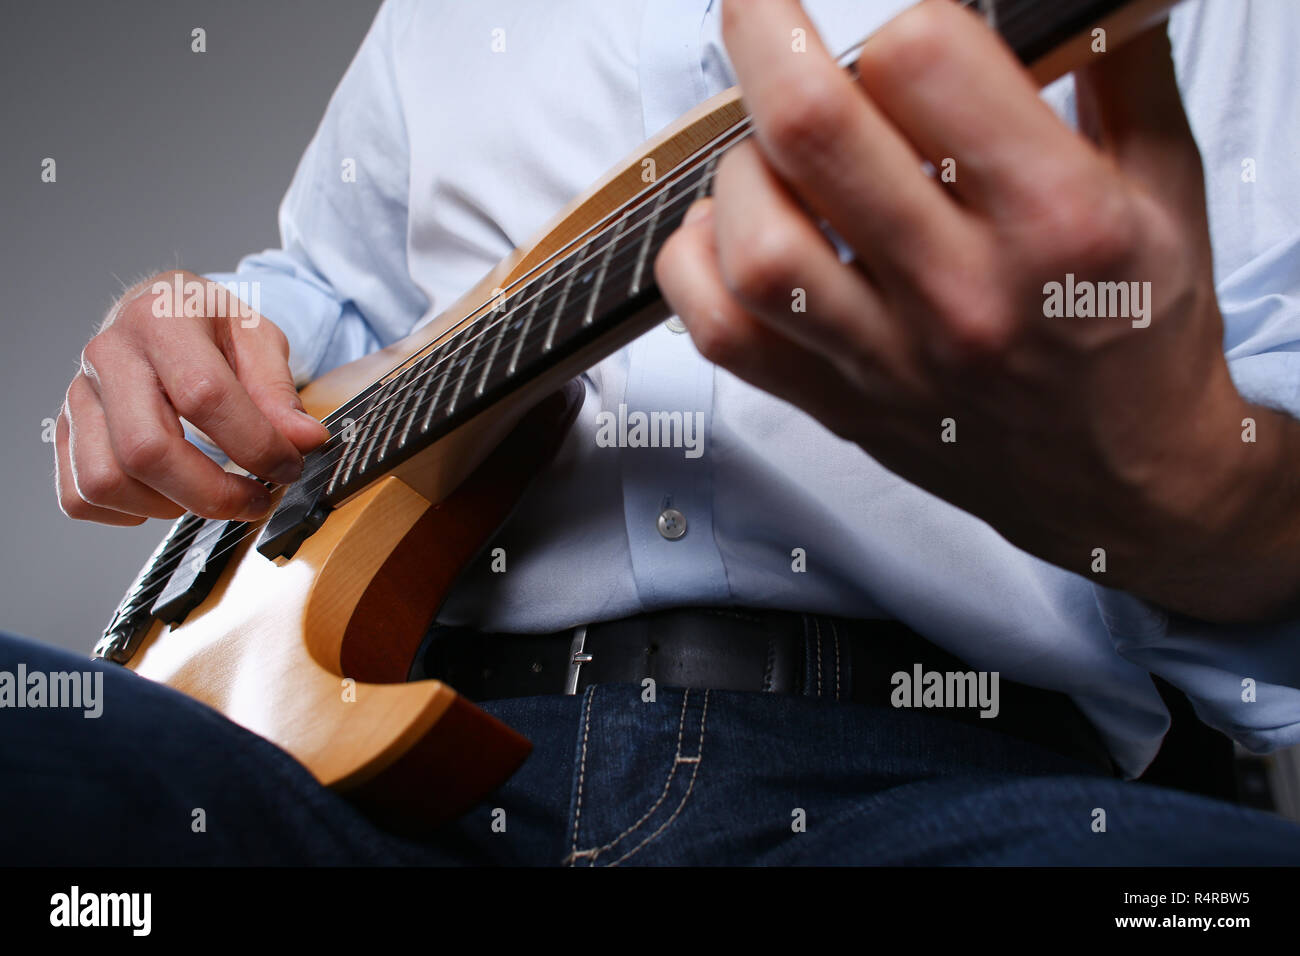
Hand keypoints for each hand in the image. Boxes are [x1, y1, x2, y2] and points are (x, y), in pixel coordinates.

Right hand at [55, 269, 329, 525]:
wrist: (154, 311)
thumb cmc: (209, 327)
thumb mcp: (257, 337)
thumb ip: (280, 390)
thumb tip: (304, 441)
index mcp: (162, 320)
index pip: (205, 396)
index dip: (255, 444)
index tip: (288, 466)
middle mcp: (108, 355)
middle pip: (147, 449)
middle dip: (213, 494)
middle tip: (254, 500)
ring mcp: (78, 395)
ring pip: (106, 481)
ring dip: (169, 506)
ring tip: (211, 495)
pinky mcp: (65, 430)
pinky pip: (79, 496)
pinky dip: (128, 513)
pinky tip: (168, 494)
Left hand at [656, 0, 1299, 621]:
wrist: (1125, 485)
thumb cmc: (1140, 332)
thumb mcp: (1167, 189)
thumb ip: (1117, 70)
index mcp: (1057, 219)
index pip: (923, 64)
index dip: (898, 25)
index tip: (899, 37)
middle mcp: (963, 291)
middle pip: (813, 133)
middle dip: (764, 38)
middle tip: (756, 11)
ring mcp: (889, 359)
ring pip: (754, 241)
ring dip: (738, 172)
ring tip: (767, 156)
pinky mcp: (839, 404)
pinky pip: (723, 333)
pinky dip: (697, 267)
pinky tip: (728, 234)